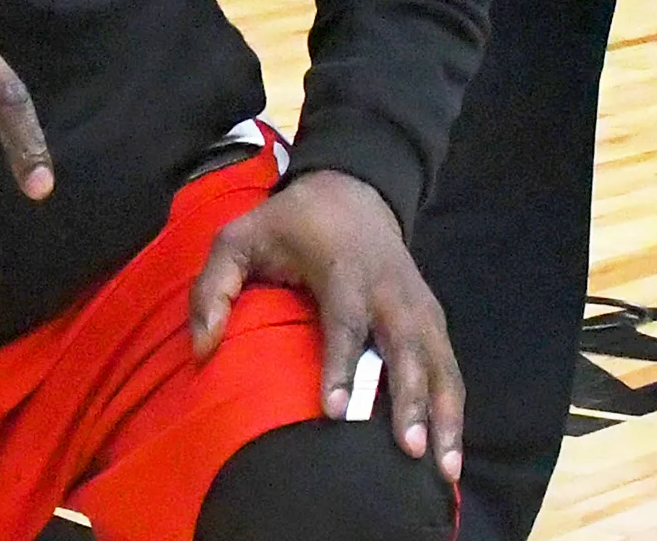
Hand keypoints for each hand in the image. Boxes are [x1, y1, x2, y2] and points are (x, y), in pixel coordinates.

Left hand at [189, 169, 462, 481]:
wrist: (352, 188)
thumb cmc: (289, 223)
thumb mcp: (240, 236)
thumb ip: (214, 286)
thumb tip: (203, 348)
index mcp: (342, 268)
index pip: (345, 320)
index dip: (342, 364)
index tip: (337, 411)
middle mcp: (388, 289)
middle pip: (406, 345)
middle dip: (409, 398)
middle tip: (408, 449)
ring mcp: (417, 303)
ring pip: (438, 361)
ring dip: (445, 414)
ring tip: (444, 469)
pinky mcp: (432, 317)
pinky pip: (448, 366)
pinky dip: (454, 408)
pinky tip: (450, 453)